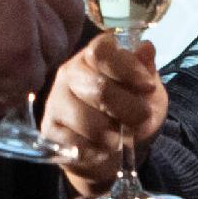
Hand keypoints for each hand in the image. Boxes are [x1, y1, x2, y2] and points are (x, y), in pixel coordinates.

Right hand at [0, 0, 86, 112]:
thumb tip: (37, 8)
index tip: (50, 20)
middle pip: (71, 7)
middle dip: (54, 39)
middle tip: (25, 60)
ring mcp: (23, 9)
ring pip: (55, 48)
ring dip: (27, 71)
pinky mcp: (20, 51)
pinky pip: (32, 82)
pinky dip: (8, 97)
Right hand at [44, 36, 163, 198]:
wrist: (115, 148)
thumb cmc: (131, 111)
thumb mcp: (147, 91)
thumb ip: (146, 70)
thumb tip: (147, 48)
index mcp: (93, 56)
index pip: (101, 52)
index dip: (127, 68)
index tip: (148, 86)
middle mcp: (70, 73)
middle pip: (96, 86)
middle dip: (127, 107)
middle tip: (142, 118)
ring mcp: (56, 101)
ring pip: (84, 118)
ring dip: (110, 133)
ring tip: (122, 139)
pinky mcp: (49, 129)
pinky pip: (73, 141)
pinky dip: (95, 150)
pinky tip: (103, 150)